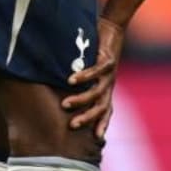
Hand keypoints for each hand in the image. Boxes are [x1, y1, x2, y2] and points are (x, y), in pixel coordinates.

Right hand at [62, 17, 124, 140]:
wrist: (111, 30)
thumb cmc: (95, 54)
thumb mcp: (89, 73)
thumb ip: (79, 85)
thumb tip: (59, 96)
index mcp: (106, 90)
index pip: (106, 111)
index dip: (103, 125)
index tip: (97, 140)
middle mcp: (109, 84)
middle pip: (102, 106)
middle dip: (88, 117)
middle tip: (72, 125)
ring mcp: (110, 73)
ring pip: (98, 91)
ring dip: (82, 99)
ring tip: (65, 104)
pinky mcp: (109, 59)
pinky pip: (97, 70)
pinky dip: (85, 75)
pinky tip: (71, 80)